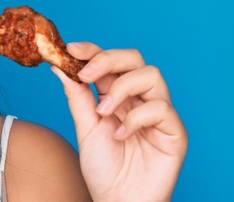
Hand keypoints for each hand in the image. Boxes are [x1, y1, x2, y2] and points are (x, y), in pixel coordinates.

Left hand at [51, 42, 187, 201]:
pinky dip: (136, 117)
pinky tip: (121, 135)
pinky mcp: (174, 132)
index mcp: (117, 95)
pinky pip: (161, 108)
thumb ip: (77, 97)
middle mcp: (140, 99)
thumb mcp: (85, 127)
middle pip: (134, 59)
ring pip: (151, 75)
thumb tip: (59, 66)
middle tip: (87, 74)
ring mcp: (159, 113)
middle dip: (108, 59)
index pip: (110, 61)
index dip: (92, 50)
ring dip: (122, 88)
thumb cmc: (104, 168)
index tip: (70, 48)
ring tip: (104, 112)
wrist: (118, 200)